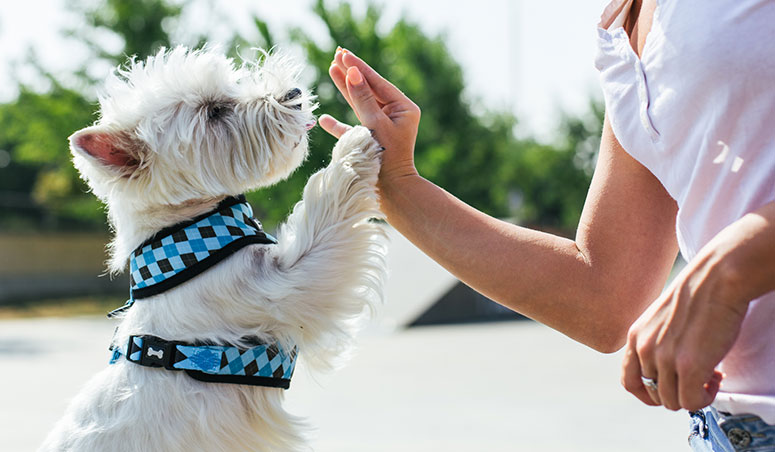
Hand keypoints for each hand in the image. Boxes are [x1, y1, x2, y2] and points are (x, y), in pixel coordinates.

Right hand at [320, 48, 420, 188]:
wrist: (391, 192)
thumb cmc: (386, 157)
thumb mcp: (374, 124)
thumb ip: (362, 99)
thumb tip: (353, 72)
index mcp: (403, 108)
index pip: (377, 82)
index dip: (359, 67)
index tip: (343, 53)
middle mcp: (394, 116)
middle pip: (368, 89)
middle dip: (351, 72)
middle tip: (337, 53)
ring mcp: (382, 128)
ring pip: (359, 104)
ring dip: (345, 89)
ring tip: (331, 69)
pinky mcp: (370, 143)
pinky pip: (351, 129)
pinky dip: (338, 124)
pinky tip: (324, 119)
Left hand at [620, 215, 765, 410]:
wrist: (717, 278)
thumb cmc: (697, 294)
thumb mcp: (661, 318)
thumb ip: (656, 341)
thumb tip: (666, 371)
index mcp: (635, 337)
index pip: (628, 381)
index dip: (647, 394)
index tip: (668, 390)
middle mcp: (644, 349)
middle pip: (653, 394)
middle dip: (677, 392)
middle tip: (698, 377)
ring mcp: (665, 359)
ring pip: (672, 402)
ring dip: (693, 395)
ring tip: (711, 376)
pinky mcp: (689, 366)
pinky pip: (692, 403)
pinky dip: (705, 399)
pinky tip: (716, 378)